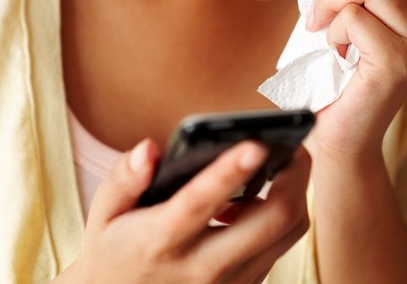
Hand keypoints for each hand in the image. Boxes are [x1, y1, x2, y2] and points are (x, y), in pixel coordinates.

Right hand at [57, 139, 310, 282]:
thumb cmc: (117, 250)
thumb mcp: (104, 214)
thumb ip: (123, 178)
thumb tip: (149, 150)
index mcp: (161, 242)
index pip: (200, 203)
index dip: (229, 172)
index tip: (255, 145)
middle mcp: (203, 267)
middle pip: (274, 219)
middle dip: (295, 174)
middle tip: (293, 142)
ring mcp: (232, 282)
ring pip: (290, 230)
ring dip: (294, 191)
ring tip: (277, 166)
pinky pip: (282, 244)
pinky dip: (283, 215)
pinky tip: (260, 200)